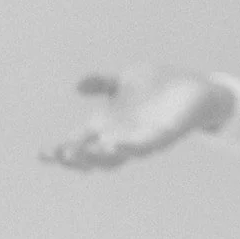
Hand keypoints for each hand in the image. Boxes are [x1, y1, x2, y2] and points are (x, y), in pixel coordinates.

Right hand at [40, 66, 235, 170]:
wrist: (197, 88)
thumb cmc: (158, 86)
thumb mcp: (125, 80)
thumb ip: (102, 83)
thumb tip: (78, 85)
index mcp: (110, 126)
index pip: (80, 143)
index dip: (60, 151)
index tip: (41, 153)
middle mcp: (123, 137)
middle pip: (95, 157)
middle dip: (77, 158)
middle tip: (61, 154)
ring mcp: (144, 139)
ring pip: (119, 156)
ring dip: (101, 156)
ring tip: (84, 153)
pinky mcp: (166, 134)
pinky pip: (147, 145)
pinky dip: (131, 147)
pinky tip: (118, 144)